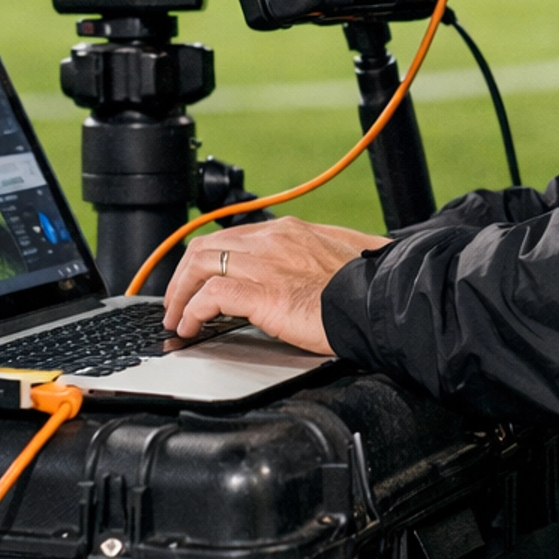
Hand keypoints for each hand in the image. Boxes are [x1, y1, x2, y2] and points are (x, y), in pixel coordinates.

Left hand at [163, 216, 388, 353]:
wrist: (381, 303)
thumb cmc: (370, 287)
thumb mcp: (342, 257)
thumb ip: (317, 257)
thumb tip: (316, 268)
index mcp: (290, 231)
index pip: (232, 237)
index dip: (206, 259)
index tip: (198, 279)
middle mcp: (272, 240)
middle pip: (206, 246)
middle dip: (183, 275)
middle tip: (176, 302)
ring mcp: (264, 264)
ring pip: (200, 265)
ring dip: (180, 294)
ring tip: (176, 318)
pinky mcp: (261, 293)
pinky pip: (210, 297)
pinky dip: (192, 311)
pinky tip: (190, 327)